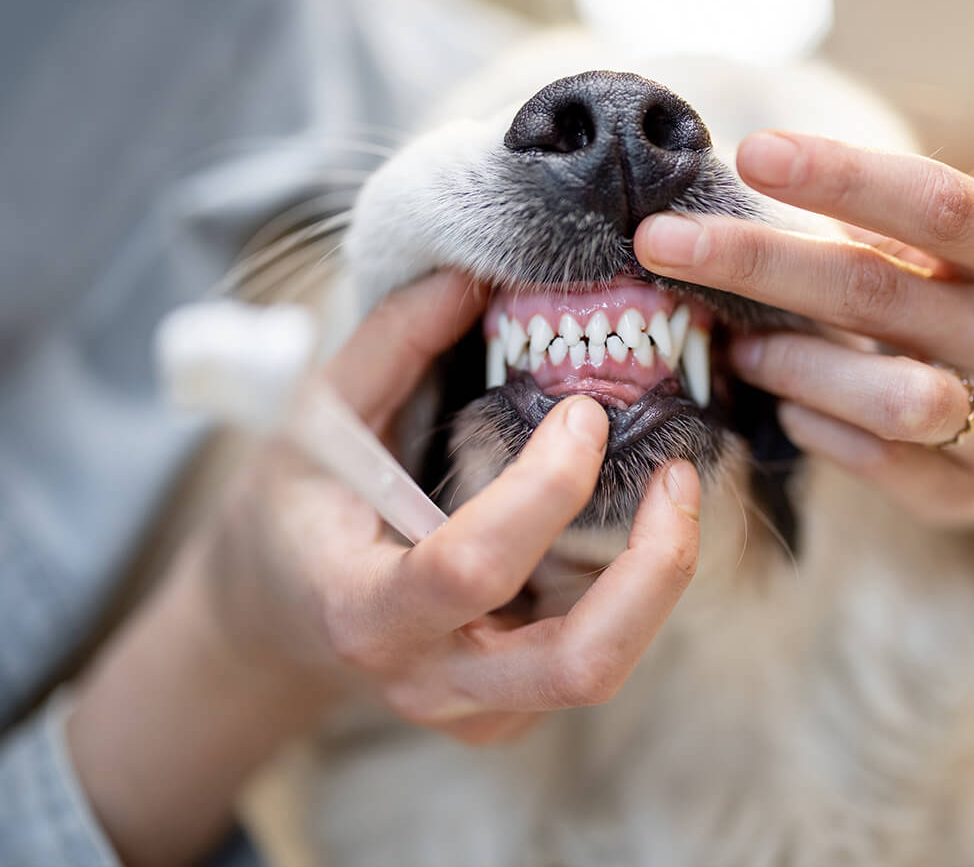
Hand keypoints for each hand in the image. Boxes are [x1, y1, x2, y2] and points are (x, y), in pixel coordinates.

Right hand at [70, 270, 699, 866]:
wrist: (279, 619)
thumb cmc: (297, 513)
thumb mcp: (318, 422)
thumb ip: (390, 346)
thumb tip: (471, 276)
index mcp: (365, 611)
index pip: (470, 568)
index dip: (544, 487)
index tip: (583, 412)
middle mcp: (430, 680)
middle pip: (578, 665)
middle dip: (654, 569)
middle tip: (679, 476)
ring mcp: (478, 710)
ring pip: (603, 670)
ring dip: (659, 580)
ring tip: (675, 491)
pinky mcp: (511, 712)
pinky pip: (592, 658)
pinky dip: (629, 591)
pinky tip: (626, 526)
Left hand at [634, 131, 973, 533]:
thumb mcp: (972, 260)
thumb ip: (888, 232)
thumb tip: (754, 190)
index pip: (935, 204)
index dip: (842, 175)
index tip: (751, 152)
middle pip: (875, 291)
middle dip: (755, 262)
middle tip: (660, 242)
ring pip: (881, 393)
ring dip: (788, 364)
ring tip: (739, 347)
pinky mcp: (966, 490)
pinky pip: (870, 459)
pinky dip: (812, 427)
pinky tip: (788, 407)